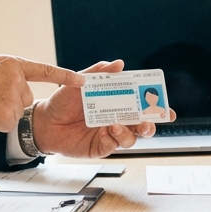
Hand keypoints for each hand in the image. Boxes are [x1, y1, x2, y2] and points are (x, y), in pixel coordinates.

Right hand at [0, 55, 83, 132]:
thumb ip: (8, 72)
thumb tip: (20, 83)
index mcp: (13, 64)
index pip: (45, 71)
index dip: (65, 76)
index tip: (82, 81)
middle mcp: (16, 80)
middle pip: (27, 97)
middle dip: (12, 100)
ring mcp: (13, 99)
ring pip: (17, 111)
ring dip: (3, 111)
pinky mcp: (7, 116)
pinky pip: (8, 123)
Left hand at [34, 60, 177, 157]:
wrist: (44, 120)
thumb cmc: (63, 101)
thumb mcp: (80, 82)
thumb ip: (99, 72)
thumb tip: (118, 64)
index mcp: (116, 103)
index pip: (141, 106)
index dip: (156, 108)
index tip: (166, 109)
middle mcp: (117, 119)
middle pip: (142, 125)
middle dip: (150, 124)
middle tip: (148, 121)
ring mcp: (109, 135)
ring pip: (131, 138)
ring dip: (130, 132)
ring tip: (117, 124)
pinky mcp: (99, 147)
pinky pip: (113, 146)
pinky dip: (114, 139)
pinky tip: (107, 131)